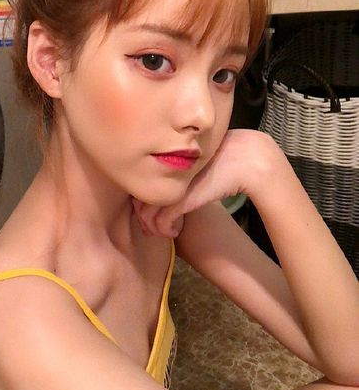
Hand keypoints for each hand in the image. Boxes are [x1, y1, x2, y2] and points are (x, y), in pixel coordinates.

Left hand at [132, 129, 279, 236]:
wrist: (249, 158)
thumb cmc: (227, 159)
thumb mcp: (198, 164)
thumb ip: (184, 173)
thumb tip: (172, 182)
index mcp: (166, 160)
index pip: (142, 181)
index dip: (142, 199)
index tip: (146, 212)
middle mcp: (166, 170)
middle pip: (140, 196)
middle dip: (143, 215)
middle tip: (149, 227)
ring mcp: (174, 184)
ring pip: (146, 211)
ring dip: (152, 226)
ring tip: (162, 232)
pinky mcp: (184, 197)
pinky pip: (162, 219)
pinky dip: (164, 228)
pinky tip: (174, 231)